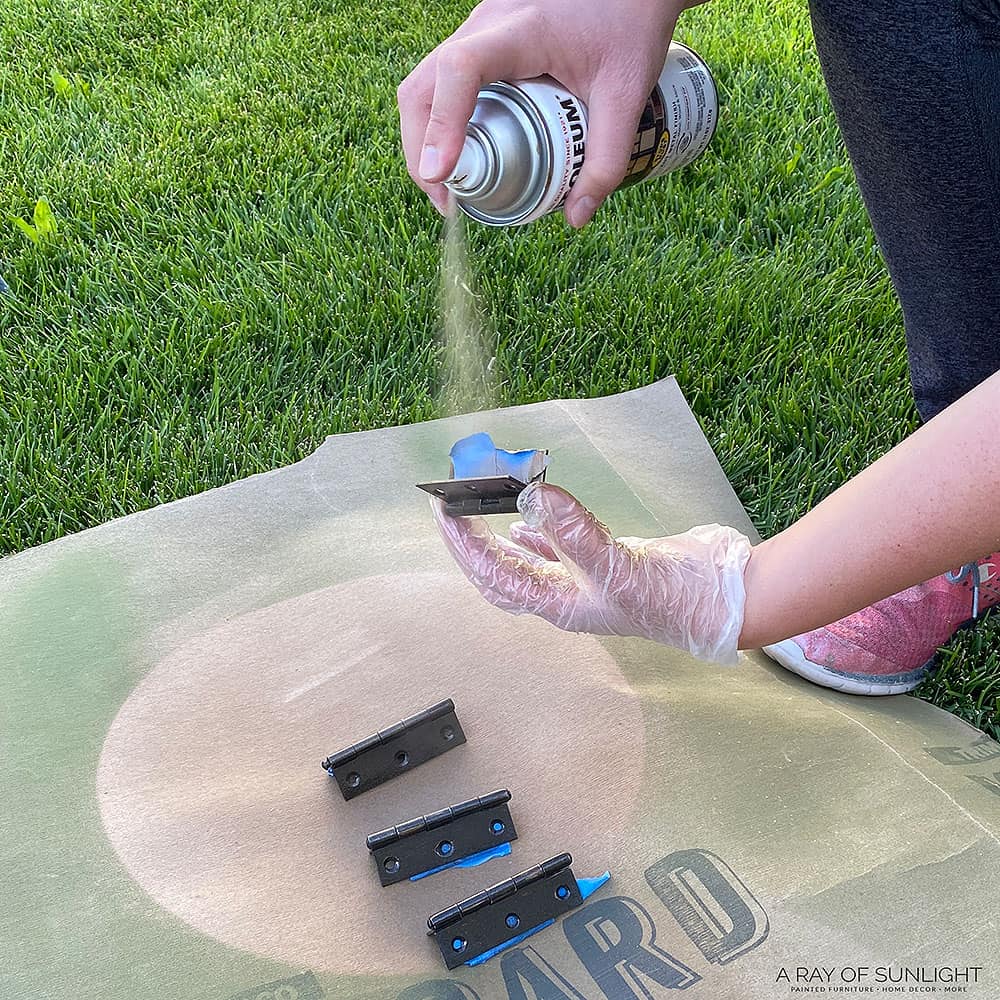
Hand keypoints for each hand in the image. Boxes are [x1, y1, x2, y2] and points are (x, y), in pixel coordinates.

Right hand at [397, 0, 693, 225]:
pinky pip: (443, 82)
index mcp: (520, 31)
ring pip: (425, 84)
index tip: (442, 175)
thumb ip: (607, 159)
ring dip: (425, 138)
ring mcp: (478, 31)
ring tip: (450, 188)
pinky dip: (441, 122)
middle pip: (422, 86)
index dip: (442, 125)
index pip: (460, 71)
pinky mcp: (482, 41)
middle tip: (446, 200)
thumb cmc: (632, 21)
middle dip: (421, 149)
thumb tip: (576, 217)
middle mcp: (486, 26)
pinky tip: (464, 156)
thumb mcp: (627, 94)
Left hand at [430, 481, 751, 662]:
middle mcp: (565, 597)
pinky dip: (537, 534)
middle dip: (472, 545)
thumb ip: (573, 531)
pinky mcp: (603, 562)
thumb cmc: (674, 599)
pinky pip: (557, 549)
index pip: (495, 576)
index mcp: (560, 605)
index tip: (445, 513)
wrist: (722, 600)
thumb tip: (533, 496)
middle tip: (451, 510)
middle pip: (501, 573)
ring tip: (476, 512)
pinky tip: (526, 520)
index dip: (465, 547)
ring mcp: (583, 581)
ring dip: (498, 538)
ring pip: (526, 561)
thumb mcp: (617, 565)